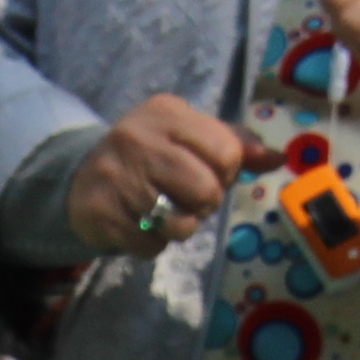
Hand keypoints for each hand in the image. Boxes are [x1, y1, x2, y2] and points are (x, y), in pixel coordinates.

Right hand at [65, 93, 259, 255]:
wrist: (82, 177)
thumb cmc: (150, 155)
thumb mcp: (188, 136)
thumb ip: (234, 145)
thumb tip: (277, 158)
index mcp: (167, 114)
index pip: (226, 152)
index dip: (226, 173)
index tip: (207, 172)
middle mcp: (139, 139)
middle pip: (207, 191)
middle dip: (205, 204)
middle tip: (186, 199)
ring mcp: (116, 176)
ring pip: (181, 224)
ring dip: (179, 227)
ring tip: (162, 212)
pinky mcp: (101, 212)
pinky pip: (151, 246)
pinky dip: (151, 244)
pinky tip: (138, 223)